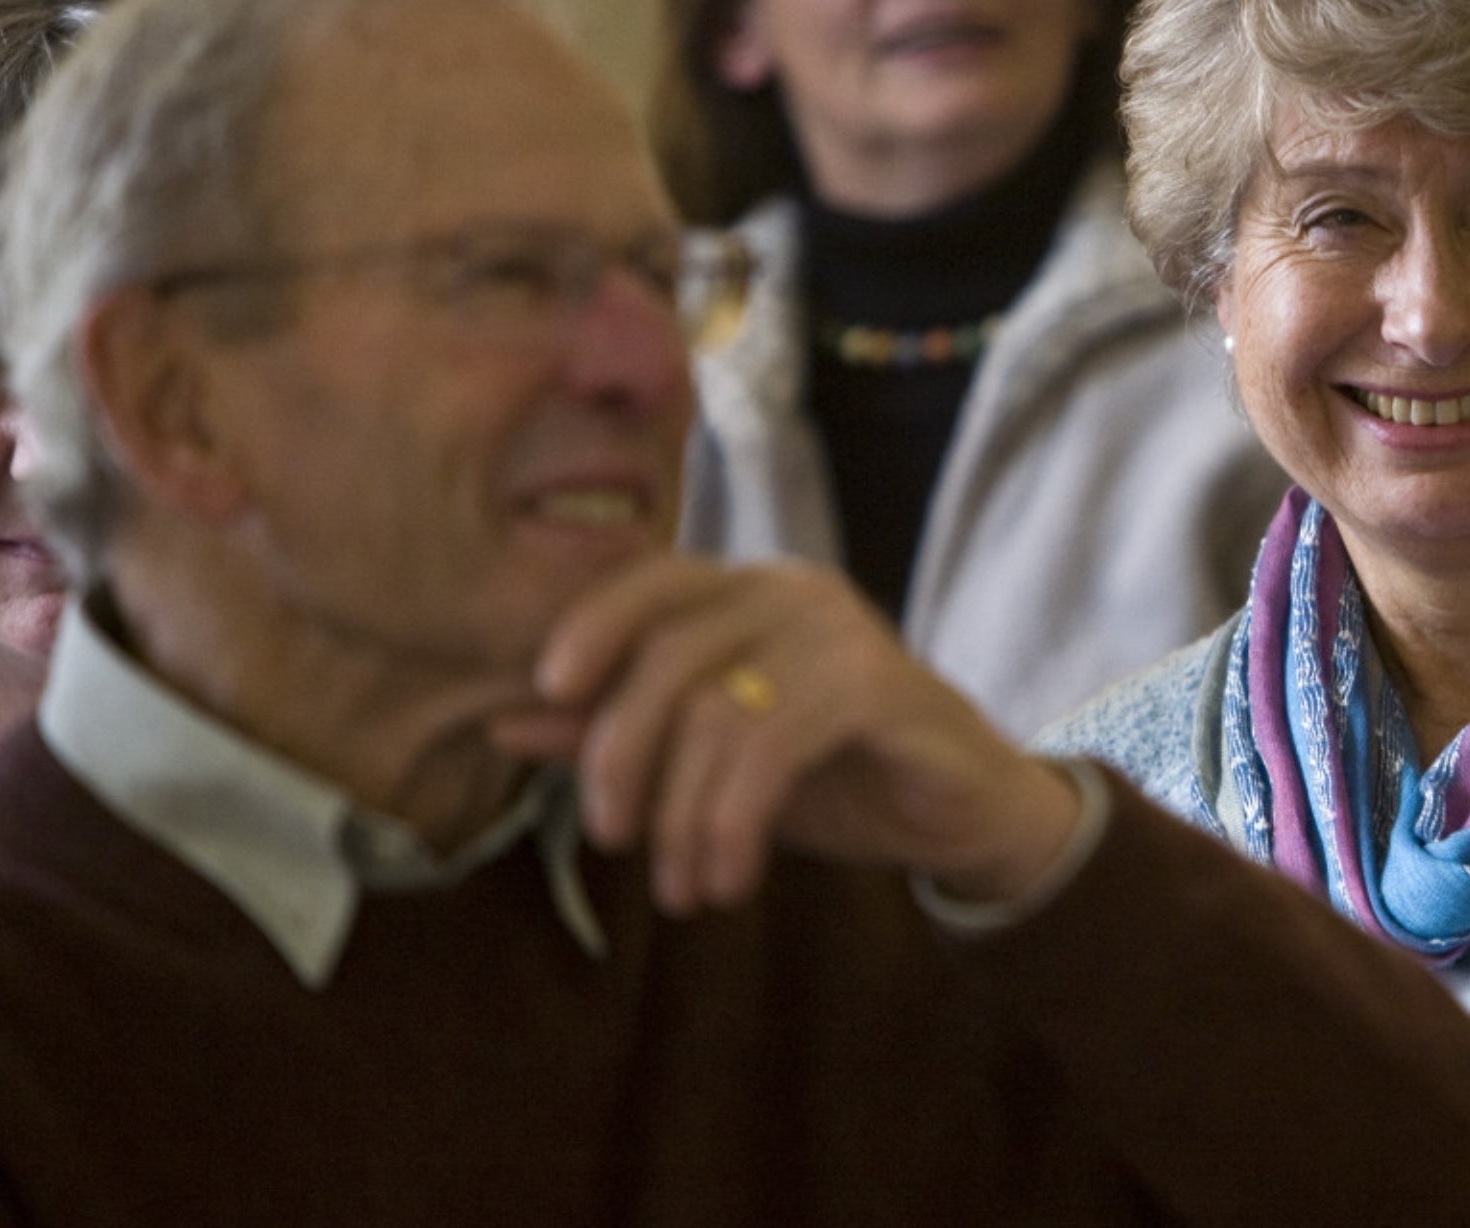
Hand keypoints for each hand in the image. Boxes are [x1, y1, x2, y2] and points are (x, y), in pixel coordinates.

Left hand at [492, 554, 1082, 914]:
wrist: (967, 813)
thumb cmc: (835, 777)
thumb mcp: (712, 762)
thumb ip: (619, 732)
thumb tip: (502, 721)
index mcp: (748, 590)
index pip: (649, 580)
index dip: (589, 627)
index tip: (544, 696)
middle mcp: (792, 592)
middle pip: (666, 653)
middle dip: (621, 756)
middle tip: (611, 839)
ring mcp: (840, 631)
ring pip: (715, 710)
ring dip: (683, 817)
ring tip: (683, 889)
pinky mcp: (878, 684)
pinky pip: (771, 747)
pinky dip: (732, 823)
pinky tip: (729, 879)